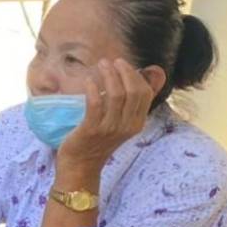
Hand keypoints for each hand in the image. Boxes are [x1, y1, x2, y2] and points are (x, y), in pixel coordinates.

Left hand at [57, 58, 153, 173]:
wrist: (80, 165)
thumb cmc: (98, 140)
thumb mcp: (120, 123)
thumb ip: (129, 104)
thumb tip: (146, 78)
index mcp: (137, 123)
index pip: (145, 93)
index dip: (135, 75)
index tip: (123, 65)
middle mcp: (127, 126)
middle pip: (134, 91)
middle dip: (124, 71)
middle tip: (111, 61)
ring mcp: (110, 128)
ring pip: (116, 95)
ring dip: (108, 75)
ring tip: (101, 65)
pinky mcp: (92, 129)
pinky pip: (95, 103)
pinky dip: (92, 88)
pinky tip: (88, 80)